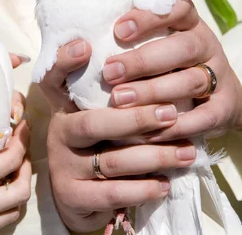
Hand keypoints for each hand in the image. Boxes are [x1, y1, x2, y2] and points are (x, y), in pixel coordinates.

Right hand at [39, 42, 197, 231]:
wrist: (80, 196)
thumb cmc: (103, 143)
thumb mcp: (104, 114)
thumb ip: (122, 93)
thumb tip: (162, 60)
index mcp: (65, 106)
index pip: (54, 79)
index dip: (65, 62)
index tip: (86, 46)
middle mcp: (59, 132)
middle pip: (91, 123)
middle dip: (135, 119)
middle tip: (171, 113)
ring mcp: (63, 166)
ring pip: (111, 161)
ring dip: (154, 157)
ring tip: (187, 152)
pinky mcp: (72, 196)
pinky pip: (111, 193)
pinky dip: (142, 189)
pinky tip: (165, 184)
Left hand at [106, 0, 241, 140]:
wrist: (220, 101)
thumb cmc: (170, 69)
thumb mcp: (157, 47)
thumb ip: (129, 41)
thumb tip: (78, 43)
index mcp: (189, 25)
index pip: (177, 9)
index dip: (150, 17)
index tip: (118, 30)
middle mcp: (207, 46)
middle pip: (183, 47)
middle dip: (143, 60)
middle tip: (109, 72)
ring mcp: (219, 76)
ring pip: (192, 81)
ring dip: (154, 91)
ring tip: (120, 100)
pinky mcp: (226, 108)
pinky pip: (203, 117)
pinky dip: (175, 126)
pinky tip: (147, 133)